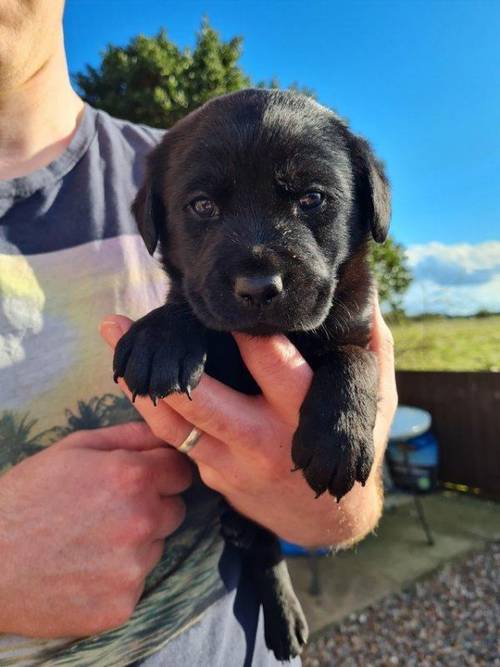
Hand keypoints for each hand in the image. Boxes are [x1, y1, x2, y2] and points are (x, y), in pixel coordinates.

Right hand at [0, 422, 190, 636]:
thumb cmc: (27, 497)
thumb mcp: (74, 447)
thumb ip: (129, 436)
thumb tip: (166, 432)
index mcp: (133, 477)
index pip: (182, 470)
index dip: (162, 472)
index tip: (143, 479)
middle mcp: (142, 521)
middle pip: (174, 510)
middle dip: (152, 506)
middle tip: (108, 511)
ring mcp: (134, 567)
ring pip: (156, 546)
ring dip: (136, 542)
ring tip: (90, 541)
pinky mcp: (123, 604)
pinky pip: (137, 582)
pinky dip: (118, 576)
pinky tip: (84, 569)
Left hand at [100, 299, 395, 547]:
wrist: (330, 518)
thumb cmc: (355, 442)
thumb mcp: (374, 395)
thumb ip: (371, 345)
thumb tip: (367, 297)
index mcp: (304, 410)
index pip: (268, 359)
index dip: (241, 327)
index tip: (216, 300)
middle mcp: (265, 439)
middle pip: (202, 397)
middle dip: (163, 358)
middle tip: (119, 319)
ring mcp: (234, 464)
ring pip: (173, 423)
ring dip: (139, 383)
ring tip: (113, 338)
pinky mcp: (216, 478)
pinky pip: (175, 441)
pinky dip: (152, 409)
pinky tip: (136, 378)